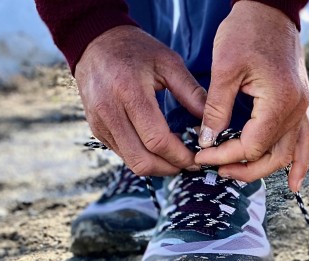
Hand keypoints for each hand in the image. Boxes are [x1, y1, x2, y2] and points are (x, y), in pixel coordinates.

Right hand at [75, 25, 206, 175]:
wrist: (96, 43)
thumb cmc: (137, 50)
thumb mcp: (168, 62)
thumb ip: (192, 93)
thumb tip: (211, 124)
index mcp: (129, 92)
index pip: (157, 140)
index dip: (180, 156)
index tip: (198, 158)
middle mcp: (110, 112)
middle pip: (142, 160)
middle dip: (170, 168)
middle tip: (189, 164)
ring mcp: (100, 123)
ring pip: (131, 162)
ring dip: (157, 167)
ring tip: (176, 158)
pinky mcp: (97, 130)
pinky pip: (123, 154)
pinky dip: (143, 157)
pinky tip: (158, 149)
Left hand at [194, 1, 308, 191]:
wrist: (270, 10)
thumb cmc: (246, 31)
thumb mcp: (224, 68)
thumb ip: (217, 108)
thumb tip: (207, 142)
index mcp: (278, 101)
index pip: (251, 145)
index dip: (224, 155)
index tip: (200, 155)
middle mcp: (296, 109)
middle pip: (272, 156)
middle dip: (241, 167)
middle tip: (213, 169)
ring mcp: (302, 108)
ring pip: (287, 152)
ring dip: (264, 169)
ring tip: (237, 176)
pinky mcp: (299, 104)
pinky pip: (304, 140)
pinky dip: (299, 162)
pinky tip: (294, 183)